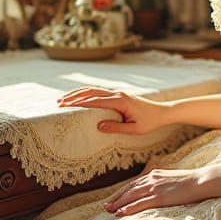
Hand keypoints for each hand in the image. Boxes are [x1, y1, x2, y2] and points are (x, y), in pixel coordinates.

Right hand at [56, 87, 170, 135]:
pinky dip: (86, 93)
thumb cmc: (149, 122)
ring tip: (63, 99)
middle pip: (91, 92)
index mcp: (120, 101)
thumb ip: (116, 128)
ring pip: (94, 90)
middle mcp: (117, 94)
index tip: (65, 106)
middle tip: (59, 103)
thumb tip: (98, 126)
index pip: (95, 101)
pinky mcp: (118, 95)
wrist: (161, 112)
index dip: (79, 103)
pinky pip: (99, 92)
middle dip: (74, 96)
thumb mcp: (134, 129)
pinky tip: (78, 98)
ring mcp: (118, 93)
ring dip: (78, 93)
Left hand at [104, 164, 210, 215]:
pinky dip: (128, 209)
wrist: (201, 181)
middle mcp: (151, 179)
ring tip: (108, 211)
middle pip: (128, 190)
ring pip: (131, 197)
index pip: (133, 184)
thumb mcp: (174, 180)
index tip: (113, 199)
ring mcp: (154, 188)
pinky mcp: (159, 197)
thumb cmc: (192, 182)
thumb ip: (163, 184)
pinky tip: (120, 214)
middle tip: (105, 207)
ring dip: (118, 204)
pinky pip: (140, 204)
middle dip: (116, 199)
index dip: (122, 192)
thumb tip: (160, 191)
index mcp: (154, 175)